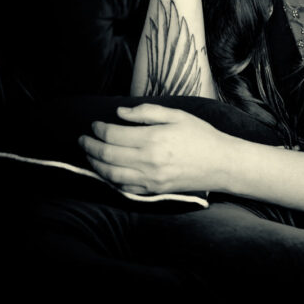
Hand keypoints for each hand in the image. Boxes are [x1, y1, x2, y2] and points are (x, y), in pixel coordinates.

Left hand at [79, 104, 229, 194]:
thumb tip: (120, 113)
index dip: (99, 129)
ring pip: (110, 174)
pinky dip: (109, 180)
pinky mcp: (153, 190)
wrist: (221, 164)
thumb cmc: (201, 136)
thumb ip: (147, 112)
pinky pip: (123, 188)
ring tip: (89, 155)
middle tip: (82, 139)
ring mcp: (149, 179)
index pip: (113, 135)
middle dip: (89, 146)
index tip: (95, 125)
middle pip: (107, 155)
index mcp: (153, 139)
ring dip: (94, 164)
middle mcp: (148, 161)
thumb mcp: (177, 115)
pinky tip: (105, 171)